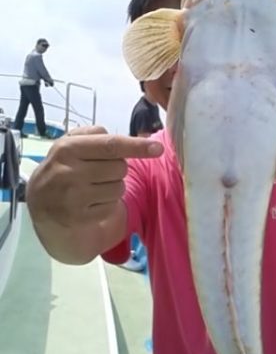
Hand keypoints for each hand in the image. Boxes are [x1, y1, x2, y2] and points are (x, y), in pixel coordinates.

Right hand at [26, 126, 162, 228]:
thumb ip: (95, 134)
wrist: (40, 205)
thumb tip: (134, 140)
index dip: (137, 146)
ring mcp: (73, 198)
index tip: (158, 148)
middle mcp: (68, 172)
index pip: (111, 145)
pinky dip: (107, 204)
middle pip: (120, 167)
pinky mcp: (79, 218)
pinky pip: (112, 207)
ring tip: (93, 187)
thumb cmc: (62, 168)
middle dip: (117, 168)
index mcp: (67, 149)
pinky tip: (91, 202)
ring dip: (113, 187)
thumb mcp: (68, 145)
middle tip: (98, 172)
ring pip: (119, 188)